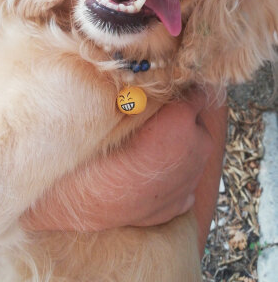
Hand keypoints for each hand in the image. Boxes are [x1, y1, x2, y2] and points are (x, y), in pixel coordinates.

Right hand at [21, 89, 223, 235]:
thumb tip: (153, 77)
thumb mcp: (118, 103)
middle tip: (152, 122)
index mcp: (183, 119)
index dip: (180, 90)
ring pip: (191, 152)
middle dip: (180, 120)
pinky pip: (183, 181)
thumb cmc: (97, 148)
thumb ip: (146, 91)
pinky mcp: (181, 203)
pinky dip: (170, 176)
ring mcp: (191, 179)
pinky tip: (147, 175)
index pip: (198, 90)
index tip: (166, 92)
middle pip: (197, 122)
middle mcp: (197, 147)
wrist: (83, 200)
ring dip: (177, 148)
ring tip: (145, 151)